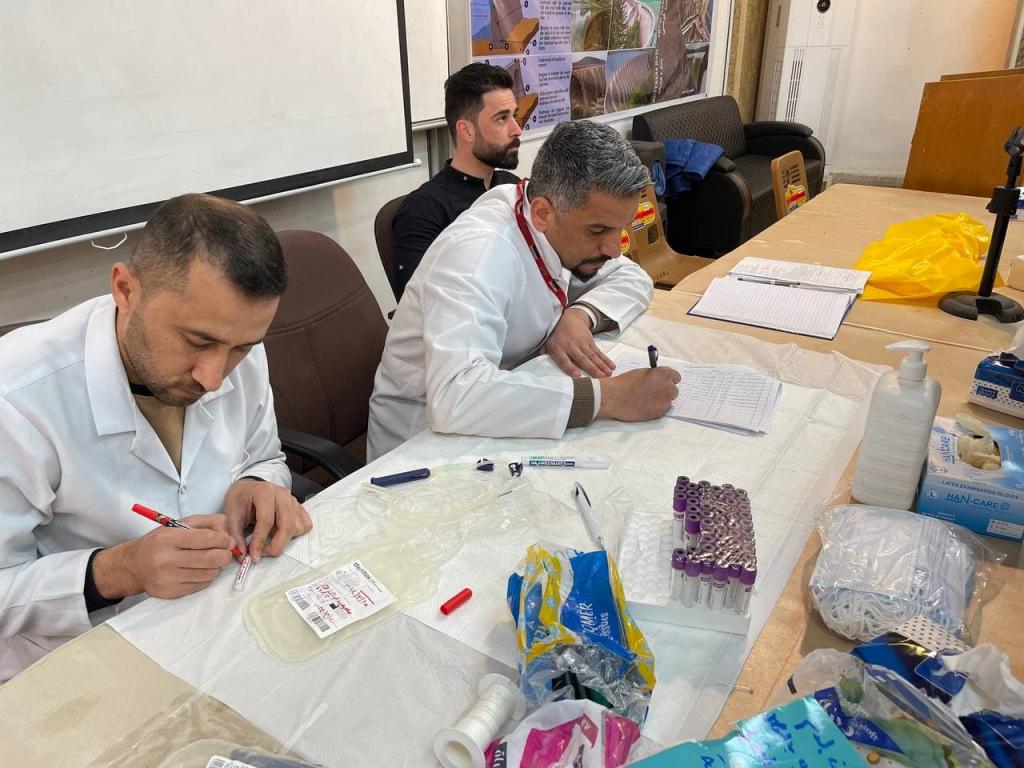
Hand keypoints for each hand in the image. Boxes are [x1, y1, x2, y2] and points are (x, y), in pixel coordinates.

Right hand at [92, 515, 234, 598]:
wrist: (134, 565)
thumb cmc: (160, 542)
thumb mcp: (179, 524)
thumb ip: (207, 522)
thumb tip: (228, 532)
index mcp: (167, 538)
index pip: (206, 538)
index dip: (223, 540)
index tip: (228, 541)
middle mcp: (165, 559)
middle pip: (211, 559)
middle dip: (225, 555)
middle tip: (225, 552)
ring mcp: (167, 578)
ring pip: (209, 574)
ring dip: (216, 567)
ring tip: (209, 561)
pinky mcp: (169, 593)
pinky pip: (201, 586)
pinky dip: (206, 578)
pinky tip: (199, 571)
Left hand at [223, 479, 311, 561]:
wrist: (248, 488)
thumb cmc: (240, 499)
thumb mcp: (231, 514)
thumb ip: (235, 535)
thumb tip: (242, 556)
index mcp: (265, 492)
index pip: (267, 521)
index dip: (260, 541)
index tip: (253, 555)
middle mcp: (282, 494)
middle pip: (288, 525)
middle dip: (276, 546)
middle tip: (263, 553)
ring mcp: (293, 500)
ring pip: (298, 527)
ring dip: (285, 540)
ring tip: (269, 539)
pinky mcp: (298, 507)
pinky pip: (305, 524)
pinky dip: (295, 534)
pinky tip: (280, 533)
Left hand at [543, 307, 614, 377]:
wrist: (569, 317)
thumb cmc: (556, 334)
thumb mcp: (547, 342)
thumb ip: (544, 354)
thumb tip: (540, 366)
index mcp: (558, 348)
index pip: (564, 360)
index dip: (571, 368)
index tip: (578, 376)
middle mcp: (571, 346)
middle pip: (582, 359)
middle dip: (592, 369)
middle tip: (600, 378)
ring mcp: (582, 344)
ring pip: (593, 356)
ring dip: (602, 366)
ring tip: (608, 374)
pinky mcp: (590, 342)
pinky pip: (598, 352)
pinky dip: (606, 359)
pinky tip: (611, 366)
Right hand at [597, 367, 680, 421]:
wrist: (614, 397)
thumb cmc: (625, 383)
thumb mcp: (642, 373)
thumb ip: (655, 375)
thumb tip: (660, 379)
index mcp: (663, 374)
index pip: (676, 377)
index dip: (669, 380)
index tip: (664, 382)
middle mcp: (667, 387)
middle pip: (674, 390)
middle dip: (666, 391)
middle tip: (655, 392)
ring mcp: (664, 401)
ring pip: (668, 401)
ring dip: (661, 400)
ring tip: (647, 400)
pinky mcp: (659, 412)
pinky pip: (662, 410)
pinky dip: (656, 408)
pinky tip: (645, 406)